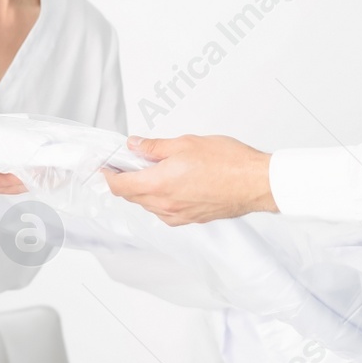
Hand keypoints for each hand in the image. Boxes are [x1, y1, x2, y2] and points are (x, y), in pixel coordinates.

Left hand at [104, 135, 275, 224]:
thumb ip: (154, 147)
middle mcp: (165, 205)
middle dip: (126, 180)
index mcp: (159, 184)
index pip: (120, 186)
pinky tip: (172, 183)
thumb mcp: (185, 143)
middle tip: (130, 161)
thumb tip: (135, 145)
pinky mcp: (191, 219)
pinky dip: (160, 198)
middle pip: (132, 196)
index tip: (106, 166)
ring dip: (144, 189)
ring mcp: (178, 216)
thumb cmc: (228, 162)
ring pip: (149, 205)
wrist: (255, 183)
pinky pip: (165, 212)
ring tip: (155, 169)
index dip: (108, 175)